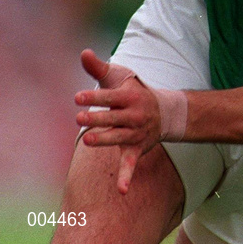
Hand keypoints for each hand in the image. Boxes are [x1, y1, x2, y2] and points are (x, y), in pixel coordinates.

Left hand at [75, 50, 186, 193]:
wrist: (165, 112)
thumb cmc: (134, 90)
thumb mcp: (120, 76)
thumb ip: (98, 67)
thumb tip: (83, 52)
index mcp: (130, 97)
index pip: (110, 97)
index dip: (94, 97)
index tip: (77, 97)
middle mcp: (135, 116)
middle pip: (114, 118)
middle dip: (97, 118)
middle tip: (79, 118)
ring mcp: (136, 134)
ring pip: (119, 138)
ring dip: (105, 140)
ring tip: (88, 140)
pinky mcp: (136, 149)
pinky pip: (131, 165)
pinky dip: (127, 178)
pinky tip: (121, 191)